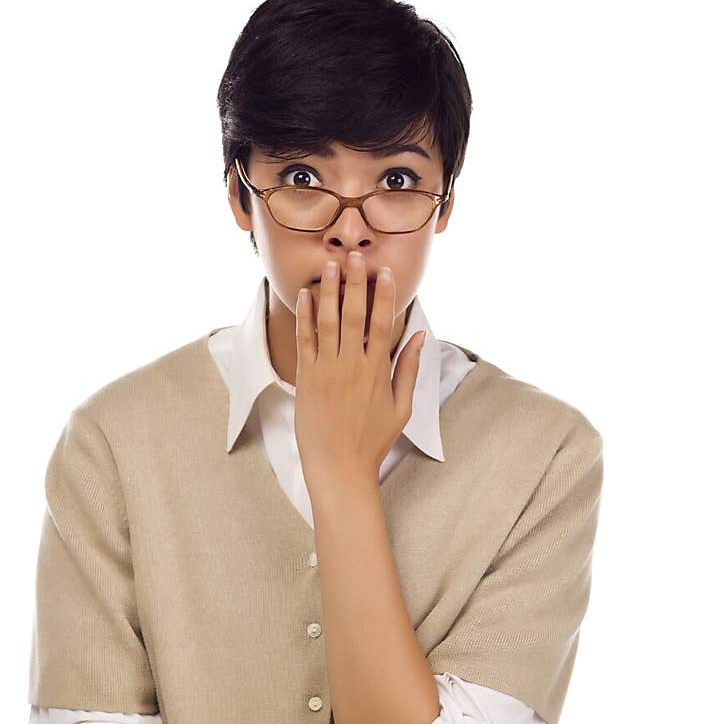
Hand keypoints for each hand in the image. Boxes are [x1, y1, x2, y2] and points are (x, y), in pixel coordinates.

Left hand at [294, 250, 425, 497]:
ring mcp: (327, 370)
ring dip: (330, 291)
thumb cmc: (372, 441)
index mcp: (377, 370)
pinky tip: (307, 296)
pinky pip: (305, 340)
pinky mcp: (306, 378)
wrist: (338, 467)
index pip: (382, 323)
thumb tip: (418, 336)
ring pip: (328, 321)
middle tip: (355, 256)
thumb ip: (408, 369)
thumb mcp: (401, 407)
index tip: (384, 272)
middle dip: (355, 283)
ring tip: (330, 265)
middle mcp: (352, 365)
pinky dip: (306, 316)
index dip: (383, 295)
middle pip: (354, 314)